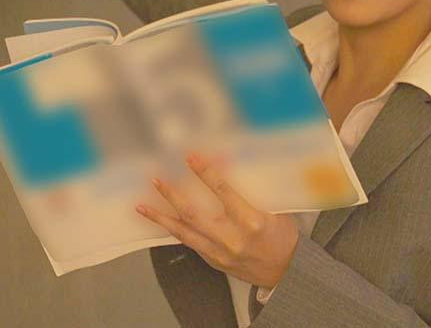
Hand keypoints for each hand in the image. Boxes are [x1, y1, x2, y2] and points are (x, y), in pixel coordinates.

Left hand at [136, 151, 299, 288]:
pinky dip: (174, 230)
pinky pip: (189, 243)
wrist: (288, 273)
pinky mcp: (214, 262)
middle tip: (156, 180)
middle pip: (193, 214)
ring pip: (183, 233)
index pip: (223, 191)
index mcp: (251, 221)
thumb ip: (252, 191)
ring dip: (161, 217)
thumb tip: (228, 162)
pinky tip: (162, 221)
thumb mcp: (275, 210)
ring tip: (142, 206)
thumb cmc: (283, 237)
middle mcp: (232, 238)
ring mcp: (220, 253)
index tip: (190, 157)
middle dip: (171, 195)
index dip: (205, 172)